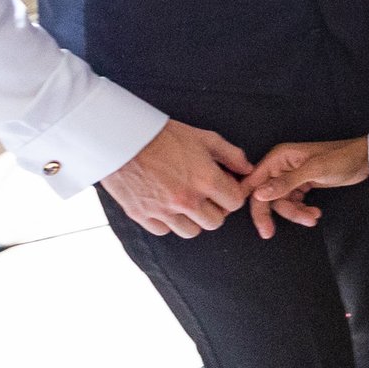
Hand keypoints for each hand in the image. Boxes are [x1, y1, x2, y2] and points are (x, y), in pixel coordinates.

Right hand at [100, 119, 252, 237]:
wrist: (121, 139)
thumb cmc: (163, 136)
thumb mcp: (203, 138)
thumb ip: (231, 155)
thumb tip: (247, 170)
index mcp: (205, 180)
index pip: (234, 203)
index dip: (231, 195)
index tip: (223, 187)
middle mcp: (186, 200)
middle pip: (215, 222)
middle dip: (215, 209)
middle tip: (205, 195)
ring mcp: (163, 211)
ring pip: (192, 231)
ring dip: (193, 219)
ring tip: (186, 202)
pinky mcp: (142, 216)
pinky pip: (165, 231)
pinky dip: (168, 222)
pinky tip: (166, 205)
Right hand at [243, 137, 368, 236]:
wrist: (364, 160)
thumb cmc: (341, 159)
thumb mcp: (314, 170)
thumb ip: (286, 182)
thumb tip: (259, 195)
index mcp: (278, 158)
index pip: (254, 182)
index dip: (251, 202)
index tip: (255, 222)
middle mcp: (280, 167)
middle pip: (266, 196)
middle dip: (273, 213)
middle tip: (269, 234)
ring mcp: (290, 177)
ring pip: (282, 202)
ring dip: (295, 213)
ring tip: (313, 217)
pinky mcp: (300, 186)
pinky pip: (293, 203)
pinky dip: (302, 211)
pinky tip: (315, 213)